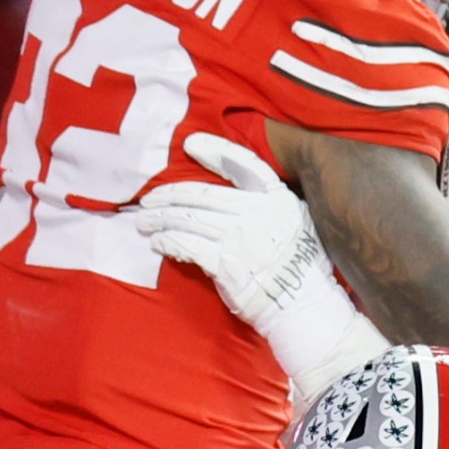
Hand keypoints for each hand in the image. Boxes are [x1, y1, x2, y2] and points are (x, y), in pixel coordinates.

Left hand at [135, 133, 385, 400]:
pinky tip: (157, 241)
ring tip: (143, 221)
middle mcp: (256, 211)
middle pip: (201, 194)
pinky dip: (166, 240)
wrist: (304, 306)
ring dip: (160, 219)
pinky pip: (185, 245)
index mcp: (277, 197)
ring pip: (187, 218)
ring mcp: (239, 236)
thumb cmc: (303, 268)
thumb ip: (271, 206)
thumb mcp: (298, 223)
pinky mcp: (224, 262)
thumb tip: (239, 197)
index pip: (241, 163)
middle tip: (149, 199)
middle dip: (169, 194)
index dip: (214, 149)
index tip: (190, 143)